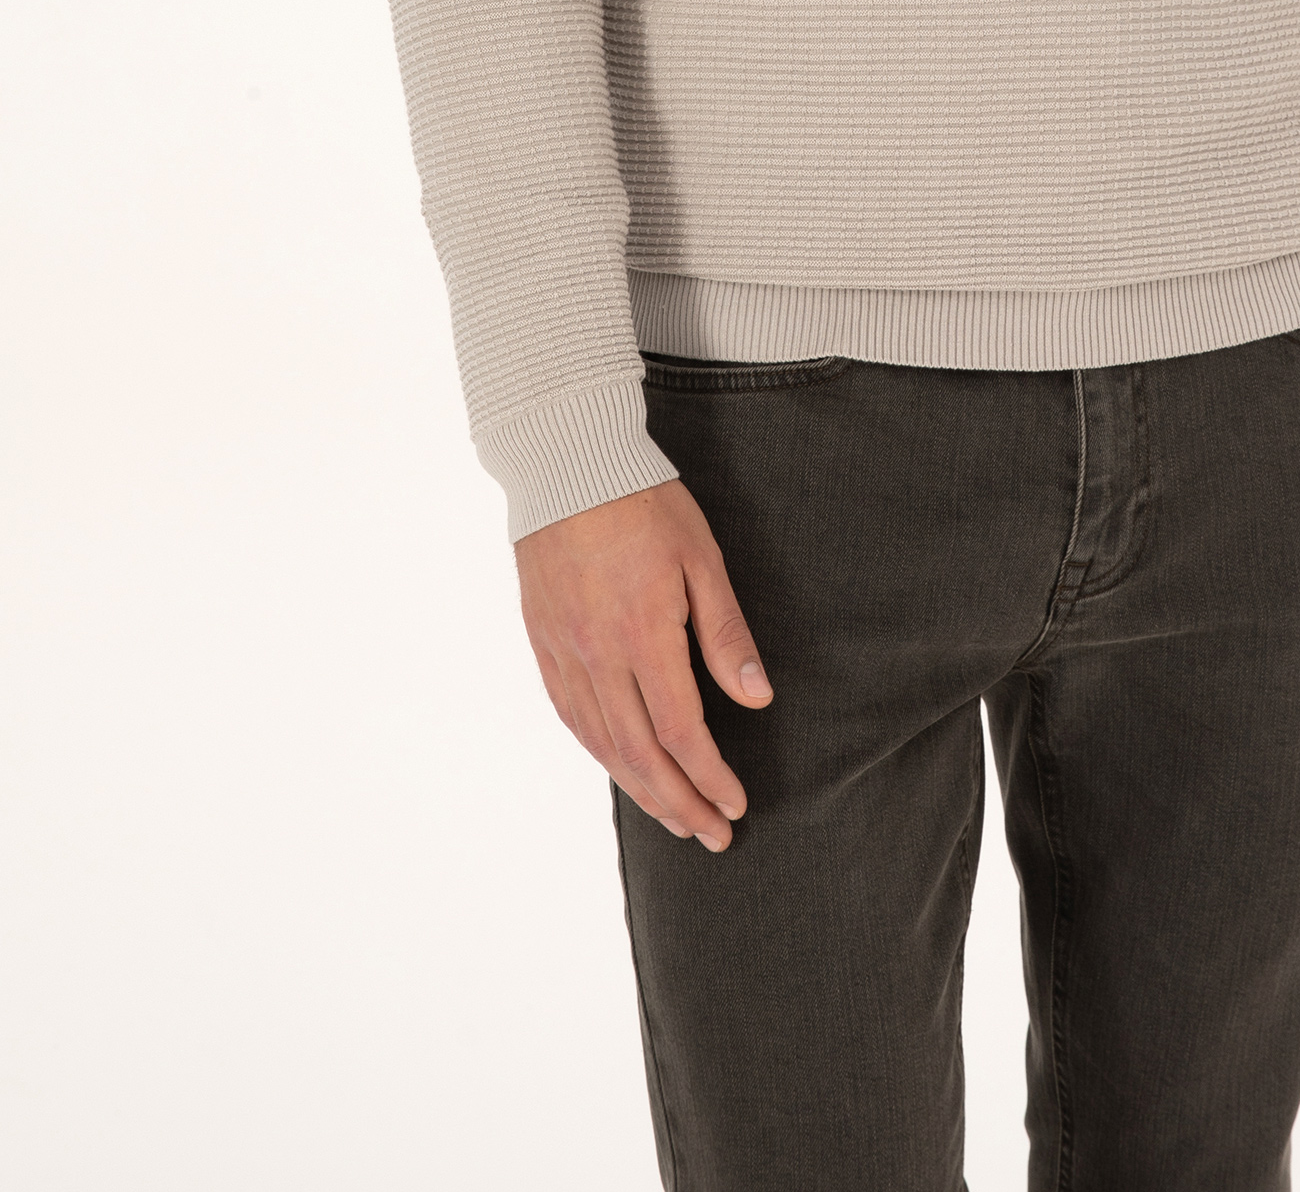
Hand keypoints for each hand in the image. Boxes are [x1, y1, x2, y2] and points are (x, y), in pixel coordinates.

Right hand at [514, 478, 772, 847]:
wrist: (567, 465)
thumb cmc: (644, 503)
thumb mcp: (701, 558)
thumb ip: (726, 633)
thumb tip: (756, 698)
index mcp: (643, 636)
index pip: (682, 733)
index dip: (710, 778)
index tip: (735, 805)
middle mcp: (598, 656)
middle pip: (641, 754)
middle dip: (680, 803)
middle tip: (712, 835)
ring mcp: (564, 653)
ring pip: (602, 744)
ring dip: (640, 790)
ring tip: (672, 817)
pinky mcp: (544, 643)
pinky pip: (571, 716)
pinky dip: (601, 753)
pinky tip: (620, 767)